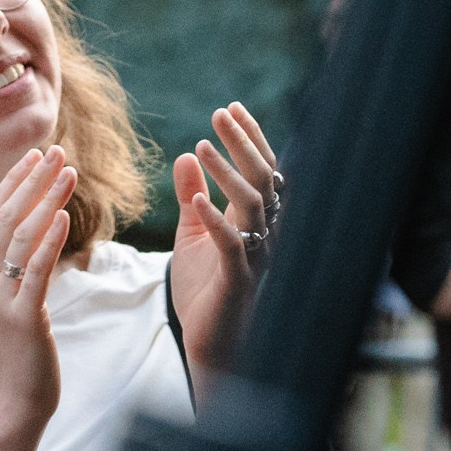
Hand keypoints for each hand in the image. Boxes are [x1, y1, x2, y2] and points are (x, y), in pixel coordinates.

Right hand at [0, 146, 76, 430]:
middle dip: (30, 180)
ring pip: (19, 236)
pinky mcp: (21, 316)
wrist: (14, 401)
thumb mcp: (12, 305)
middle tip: (55, 151)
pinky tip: (65, 216)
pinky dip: (49, 240)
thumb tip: (37, 236)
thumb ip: (16, 270)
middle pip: (3, 216)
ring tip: (68, 173)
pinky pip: (35, 270)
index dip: (13, 181)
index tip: (36, 155)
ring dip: (45, 200)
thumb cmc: (21, 355)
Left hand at [169, 102, 280, 381]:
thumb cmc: (206, 288)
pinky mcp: (238, 279)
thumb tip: (186, 155)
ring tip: (203, 147)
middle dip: (242, 144)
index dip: (248, 138)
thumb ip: (192, 197)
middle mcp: (264, 233)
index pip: (259, 170)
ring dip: (228, 175)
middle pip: (262, 179)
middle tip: (219, 114)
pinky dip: (216, 220)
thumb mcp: (193, 235)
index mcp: (255, 220)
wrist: (212, 342)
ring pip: (253, 207)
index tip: (229, 108)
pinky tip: (198, 200)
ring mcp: (256, 255)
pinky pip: (232, 245)